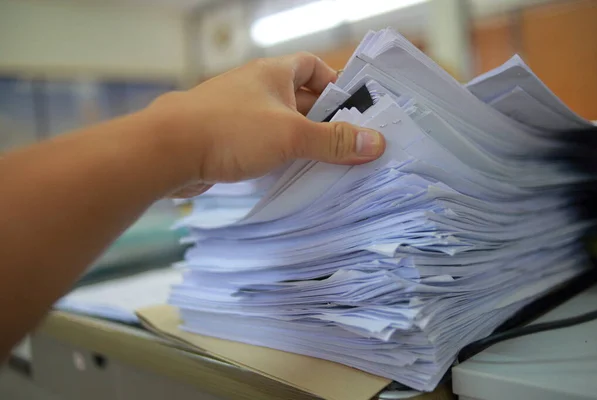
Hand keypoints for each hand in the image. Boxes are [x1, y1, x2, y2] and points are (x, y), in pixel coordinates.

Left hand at [147, 52, 384, 196]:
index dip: (334, 82)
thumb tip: (375, 142)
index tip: (353, 108)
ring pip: (279, 126)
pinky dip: (278, 157)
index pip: (312, 67)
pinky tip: (290, 176)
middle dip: (323, 121)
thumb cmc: (230, 130)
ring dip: (300, 143)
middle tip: (347, 145)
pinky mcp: (225, 140)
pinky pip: (261, 145)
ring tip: (326, 165)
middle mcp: (255, 89)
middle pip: (299, 100)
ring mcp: (238, 114)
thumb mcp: (290, 134)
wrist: (167, 151)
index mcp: (272, 74)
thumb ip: (332, 140)